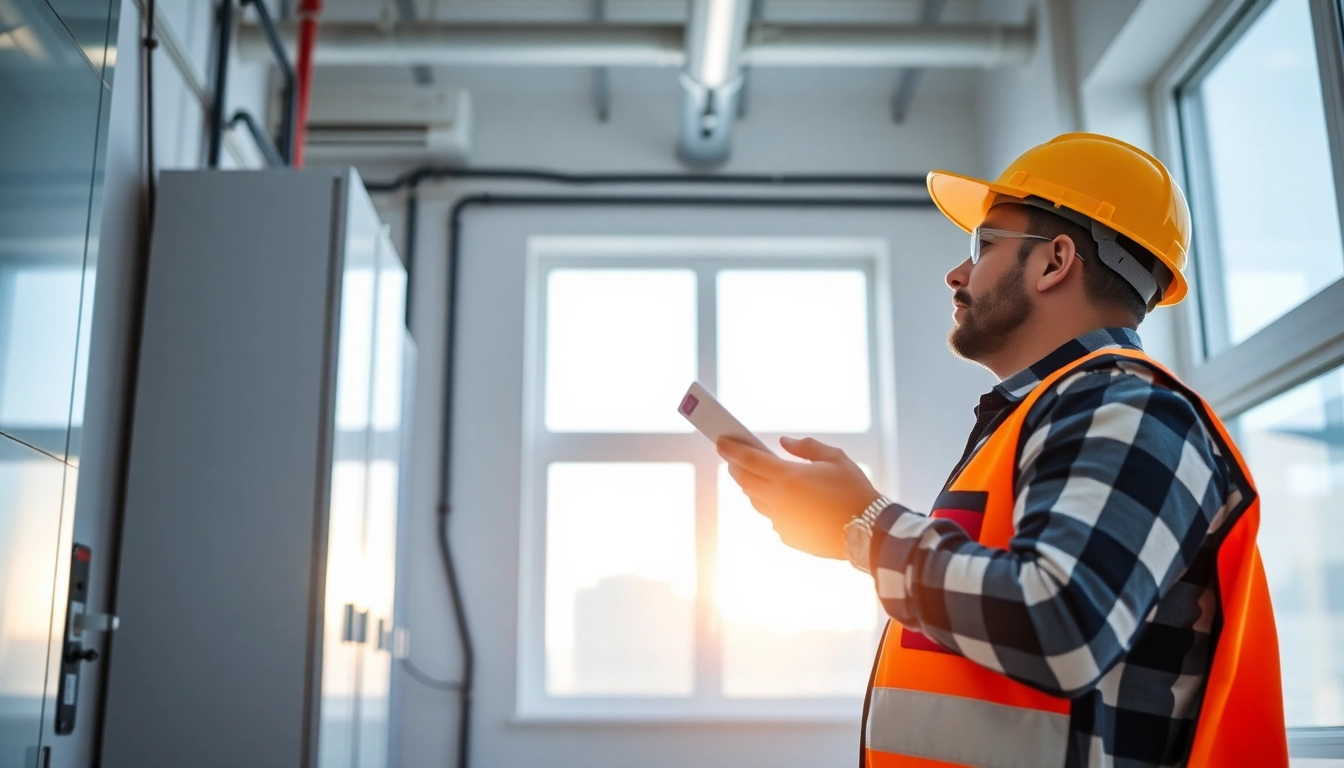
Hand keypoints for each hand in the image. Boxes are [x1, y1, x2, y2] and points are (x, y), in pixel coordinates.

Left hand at [717, 435, 880, 559]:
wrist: (869, 532)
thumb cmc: (854, 490)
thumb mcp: (836, 459)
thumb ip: (806, 447)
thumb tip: (784, 442)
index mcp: (789, 478)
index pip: (749, 460)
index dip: (732, 449)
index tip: (720, 441)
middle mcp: (779, 501)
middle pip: (746, 482)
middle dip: (736, 467)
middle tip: (733, 458)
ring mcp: (782, 521)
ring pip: (756, 501)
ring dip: (752, 487)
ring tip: (755, 476)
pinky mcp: (789, 537)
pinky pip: (773, 518)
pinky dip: (773, 506)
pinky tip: (783, 500)